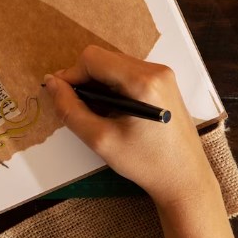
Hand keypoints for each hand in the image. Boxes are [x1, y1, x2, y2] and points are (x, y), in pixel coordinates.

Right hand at [42, 45, 216, 207]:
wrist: (185, 179)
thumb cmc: (145, 163)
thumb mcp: (100, 140)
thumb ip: (70, 109)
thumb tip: (51, 83)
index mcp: (143, 81)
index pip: (92, 58)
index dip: (71, 75)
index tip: (62, 97)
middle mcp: (156, 70)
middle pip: (103, 58)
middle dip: (84, 79)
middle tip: (77, 108)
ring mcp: (163, 75)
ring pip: (114, 64)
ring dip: (98, 83)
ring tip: (96, 112)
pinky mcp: (164, 82)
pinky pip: (127, 72)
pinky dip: (112, 86)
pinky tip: (113, 110)